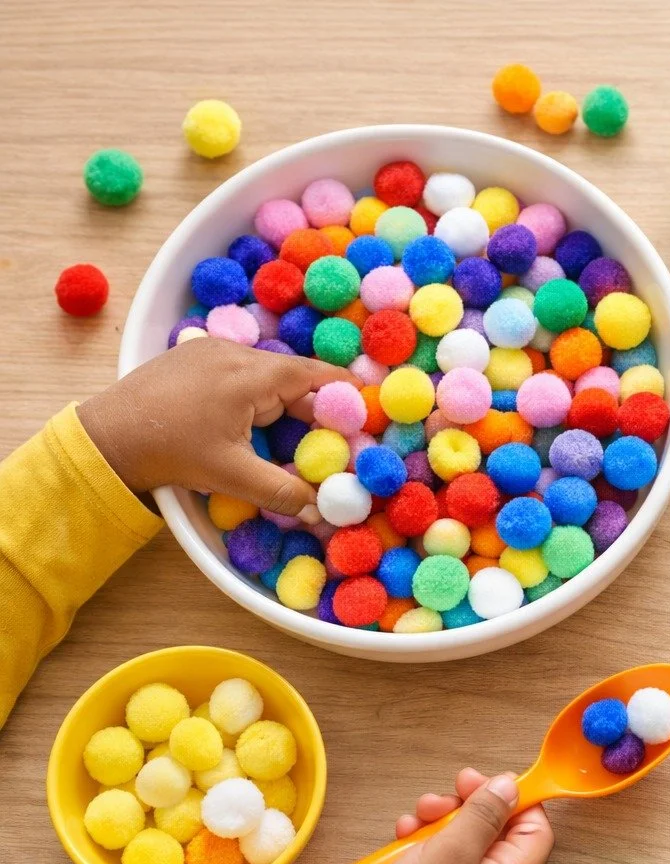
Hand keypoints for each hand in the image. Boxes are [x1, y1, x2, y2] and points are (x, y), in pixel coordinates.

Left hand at [77, 336, 354, 520]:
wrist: (104, 437)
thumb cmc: (168, 451)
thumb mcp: (230, 476)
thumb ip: (281, 490)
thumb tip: (318, 509)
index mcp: (251, 375)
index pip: (316, 376)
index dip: (347, 393)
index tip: (367, 412)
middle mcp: (234, 353)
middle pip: (292, 377)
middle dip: (313, 408)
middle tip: (331, 439)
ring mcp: (211, 350)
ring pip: (266, 375)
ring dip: (282, 403)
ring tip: (289, 438)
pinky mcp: (192, 357)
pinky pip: (240, 372)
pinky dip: (255, 395)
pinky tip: (249, 424)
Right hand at [326, 768, 554, 863]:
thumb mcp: (453, 849)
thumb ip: (484, 814)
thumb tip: (509, 786)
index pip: (534, 831)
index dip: (518, 801)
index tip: (488, 781)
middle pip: (496, 831)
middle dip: (468, 806)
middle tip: (445, 794)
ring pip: (464, 840)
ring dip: (441, 821)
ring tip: (417, 818)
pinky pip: (441, 858)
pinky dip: (424, 841)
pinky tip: (404, 835)